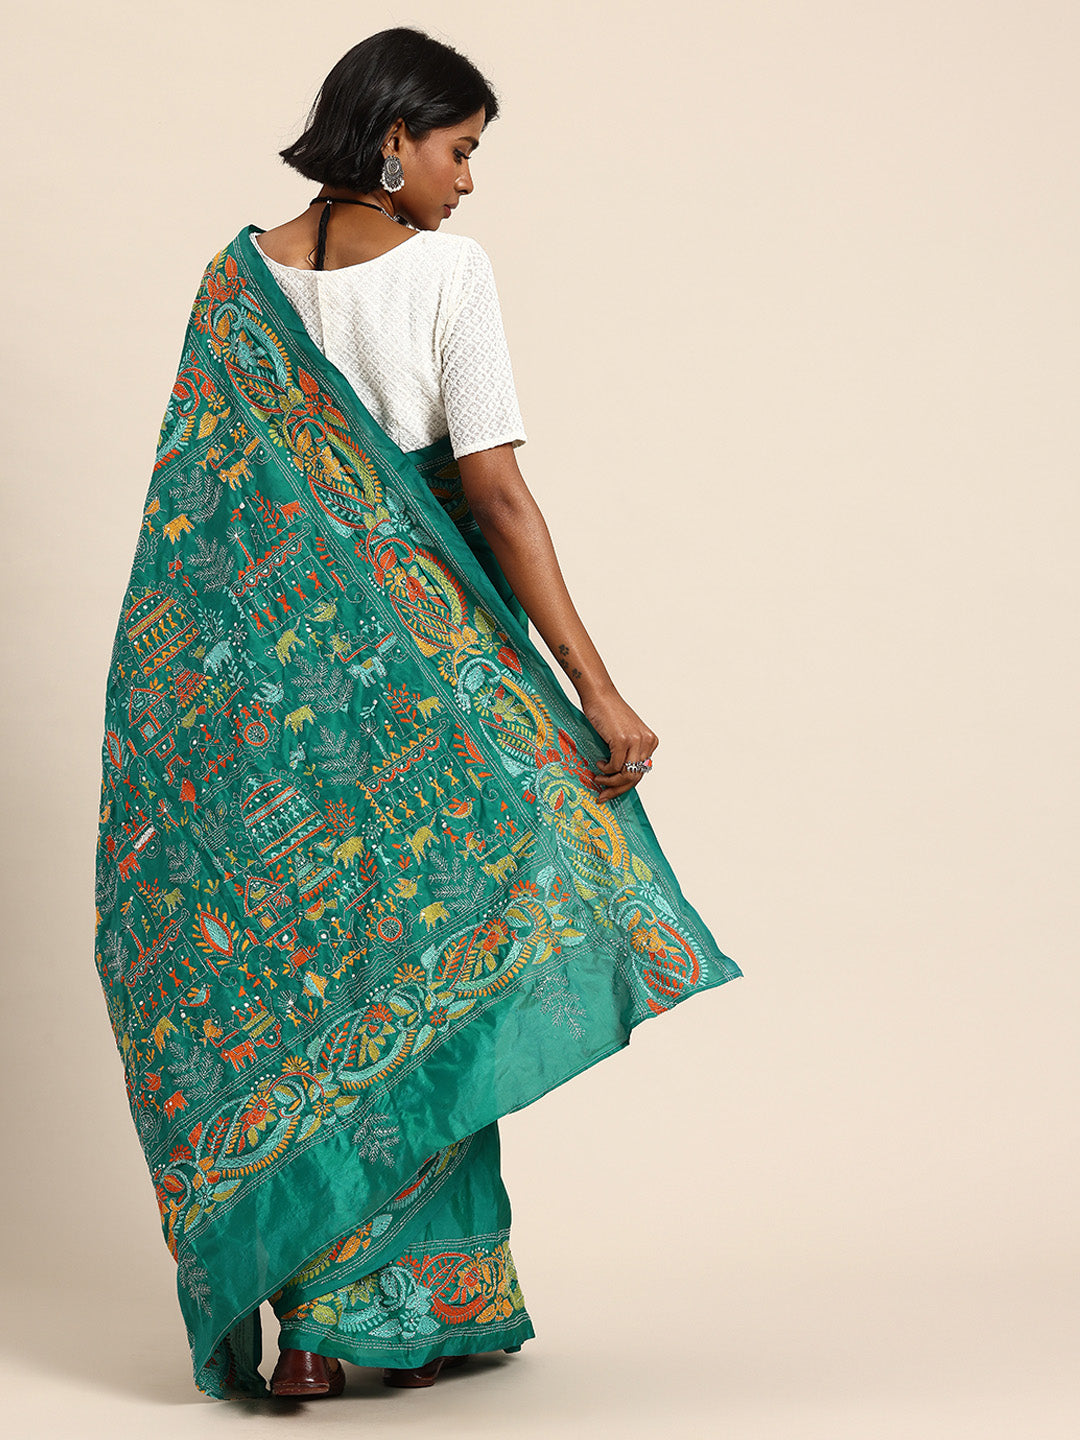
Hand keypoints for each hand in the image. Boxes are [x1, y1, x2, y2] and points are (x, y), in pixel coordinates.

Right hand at [579, 687, 658, 803]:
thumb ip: (626, 753)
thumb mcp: (623, 735)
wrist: (599, 696)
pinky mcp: (623, 740)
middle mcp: (647, 742)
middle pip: (636, 777)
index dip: (625, 786)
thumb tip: (618, 777)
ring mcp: (636, 741)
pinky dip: (605, 769)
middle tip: (603, 795)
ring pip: (627, 775)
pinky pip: (615, 766)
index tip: (611, 792)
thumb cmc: (608, 714)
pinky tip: (599, 763)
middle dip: (617, 789)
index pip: (641, 772)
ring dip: (610, 781)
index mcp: (650, 741)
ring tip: (598, 778)